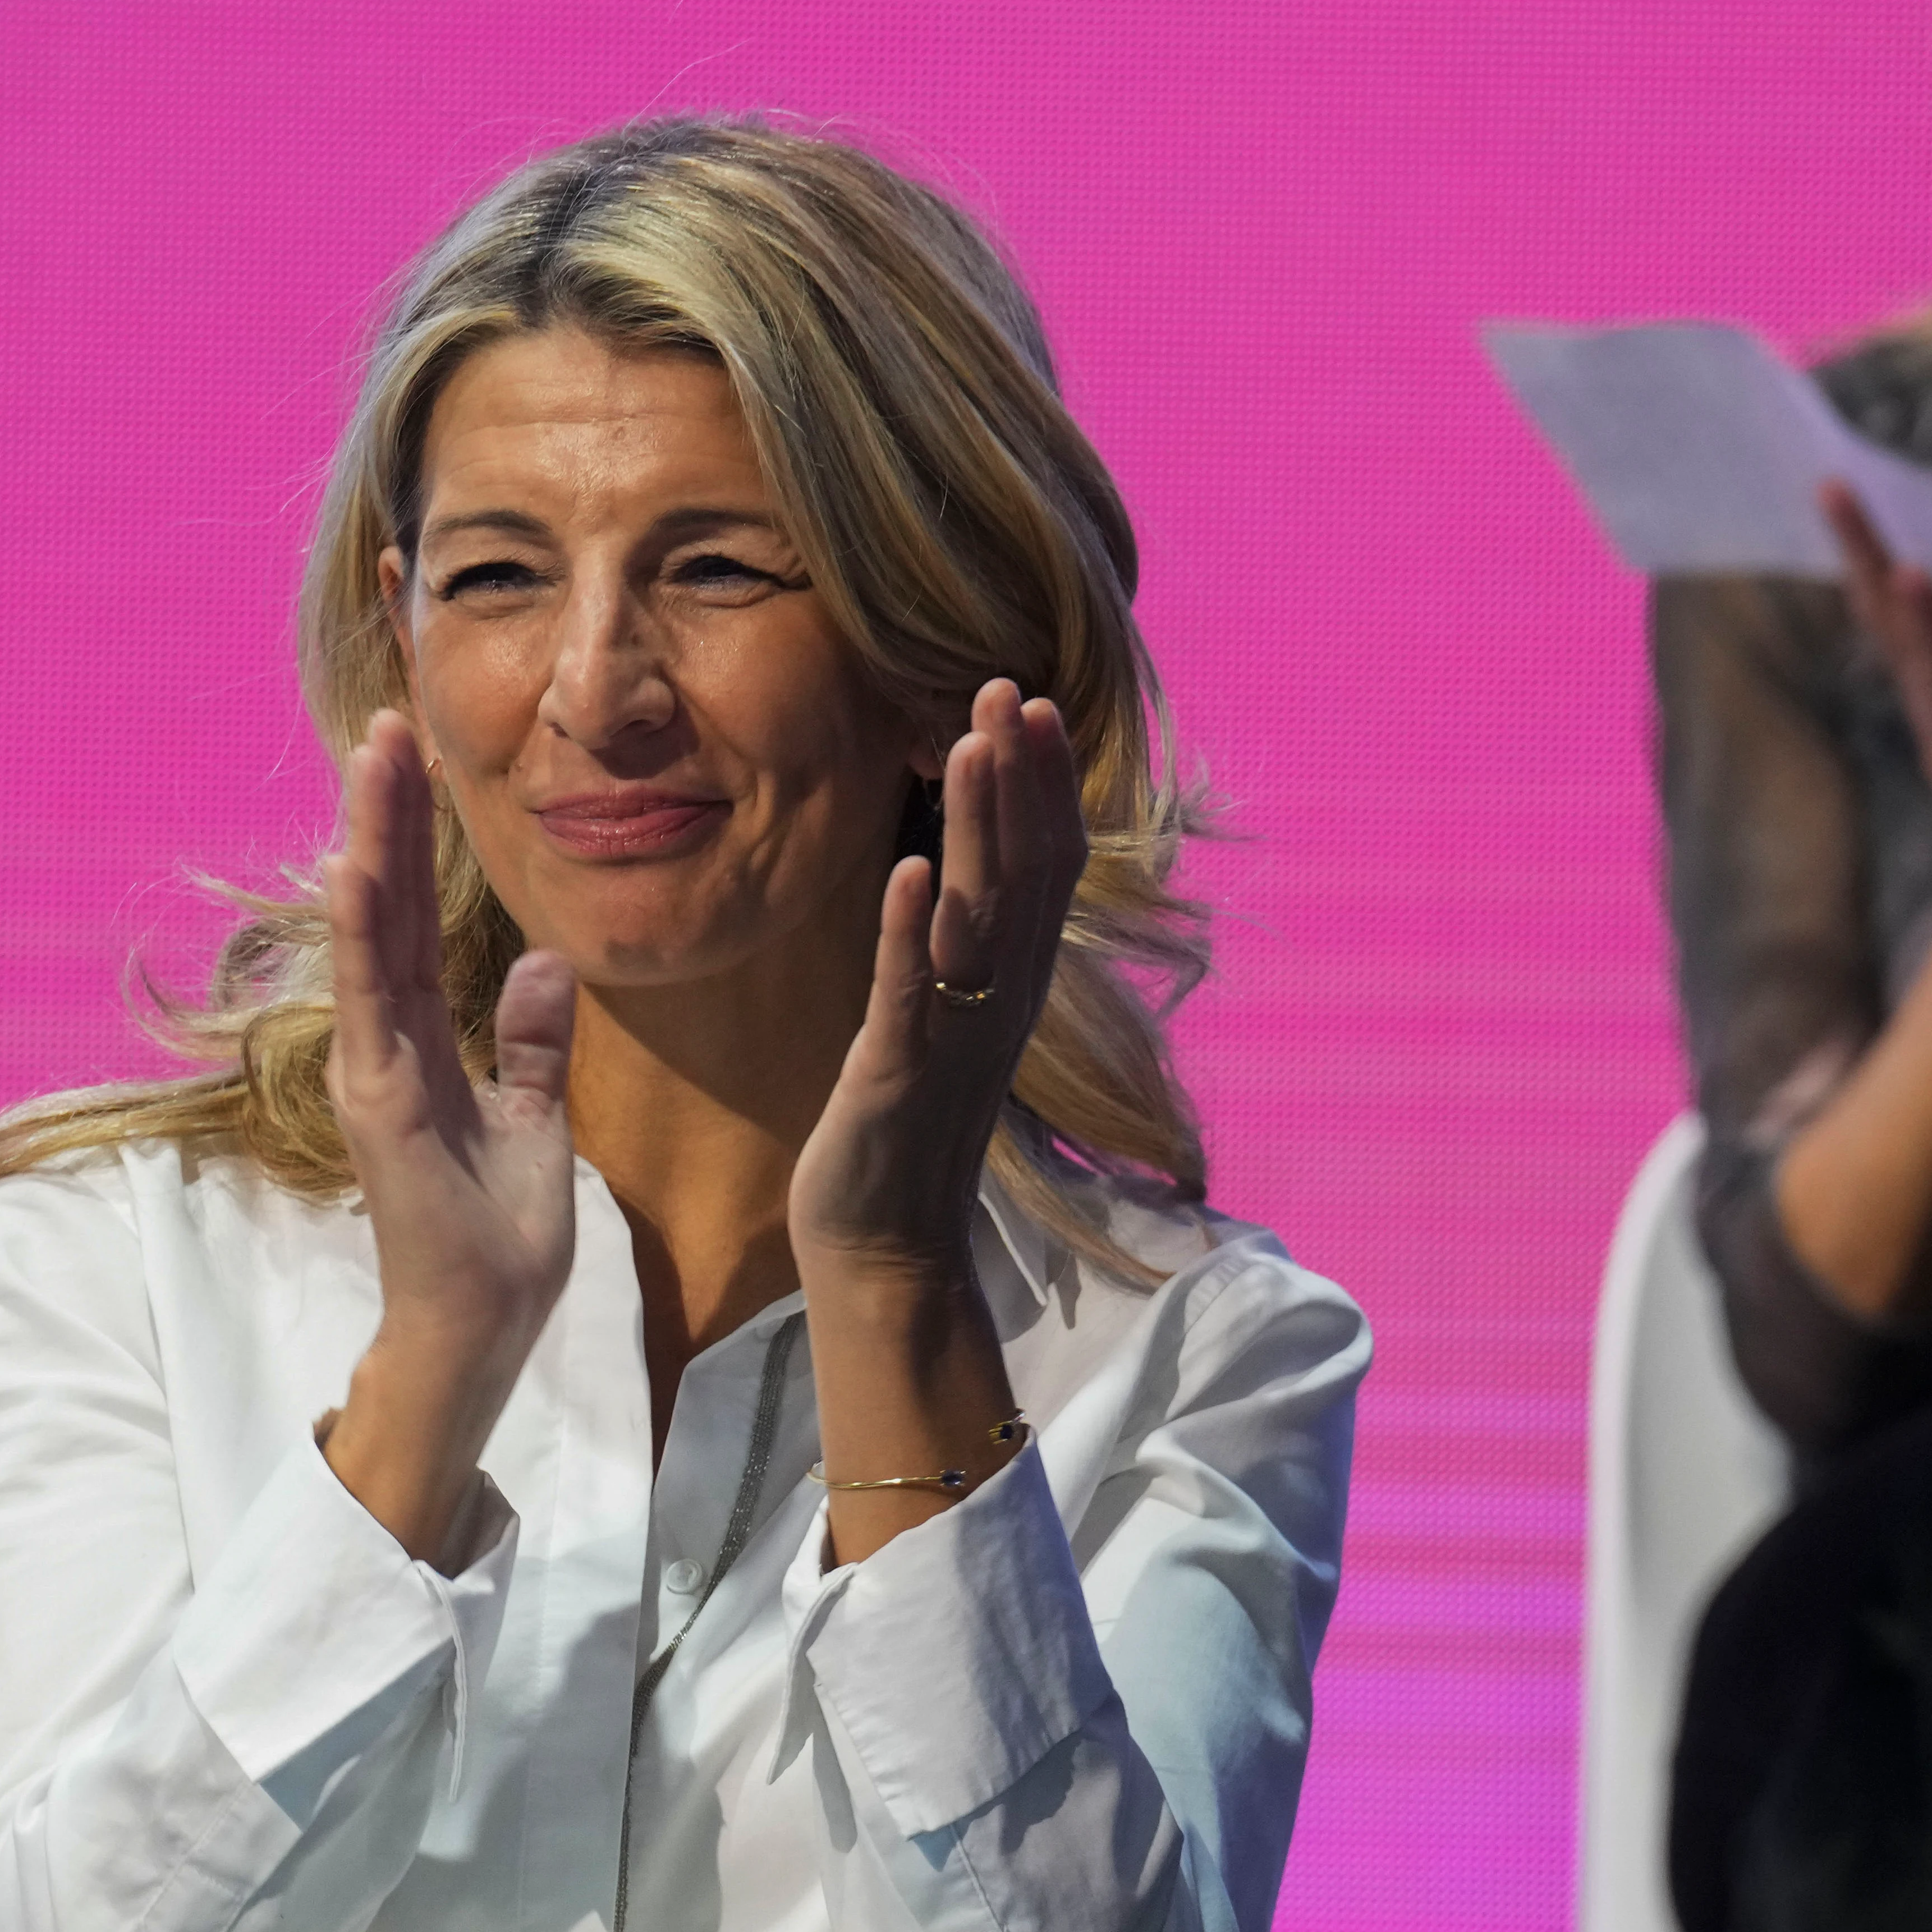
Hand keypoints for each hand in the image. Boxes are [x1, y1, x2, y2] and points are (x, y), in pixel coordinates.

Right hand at [320, 714, 577, 1552]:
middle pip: (387, 908)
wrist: (483, 1322)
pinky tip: (359, 868)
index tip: (418, 762)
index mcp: (423, 1042)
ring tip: (373, 762)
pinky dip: (365, 933)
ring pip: (370, 935)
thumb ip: (534, 1043)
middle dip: (387, 815)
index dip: (417, 840)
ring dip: (371, 845)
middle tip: (386, 723)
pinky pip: (373, 1000)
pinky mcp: (379, 1100)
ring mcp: (376, 1068)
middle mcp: (388, 1042)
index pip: (417, 921)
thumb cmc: (502, 1235)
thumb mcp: (537, 1119)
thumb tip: (548, 962)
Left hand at [790, 680, 1087, 1285]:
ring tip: (966, 745)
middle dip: (1016, 778)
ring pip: (977, 916)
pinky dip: (910, 929)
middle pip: (1026, 872)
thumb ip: (964, 946)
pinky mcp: (900, 1073)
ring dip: (974, 827)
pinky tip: (908, 869)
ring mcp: (956, 1035)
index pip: (1047, 866)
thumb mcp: (945, 1016)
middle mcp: (1001, 1001)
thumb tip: (959, 871)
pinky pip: (911, 990)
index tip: (1031, 704)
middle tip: (1006, 688)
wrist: (884, 1243)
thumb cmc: (907, 1125)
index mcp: (1014, 984)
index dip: (1043, 783)